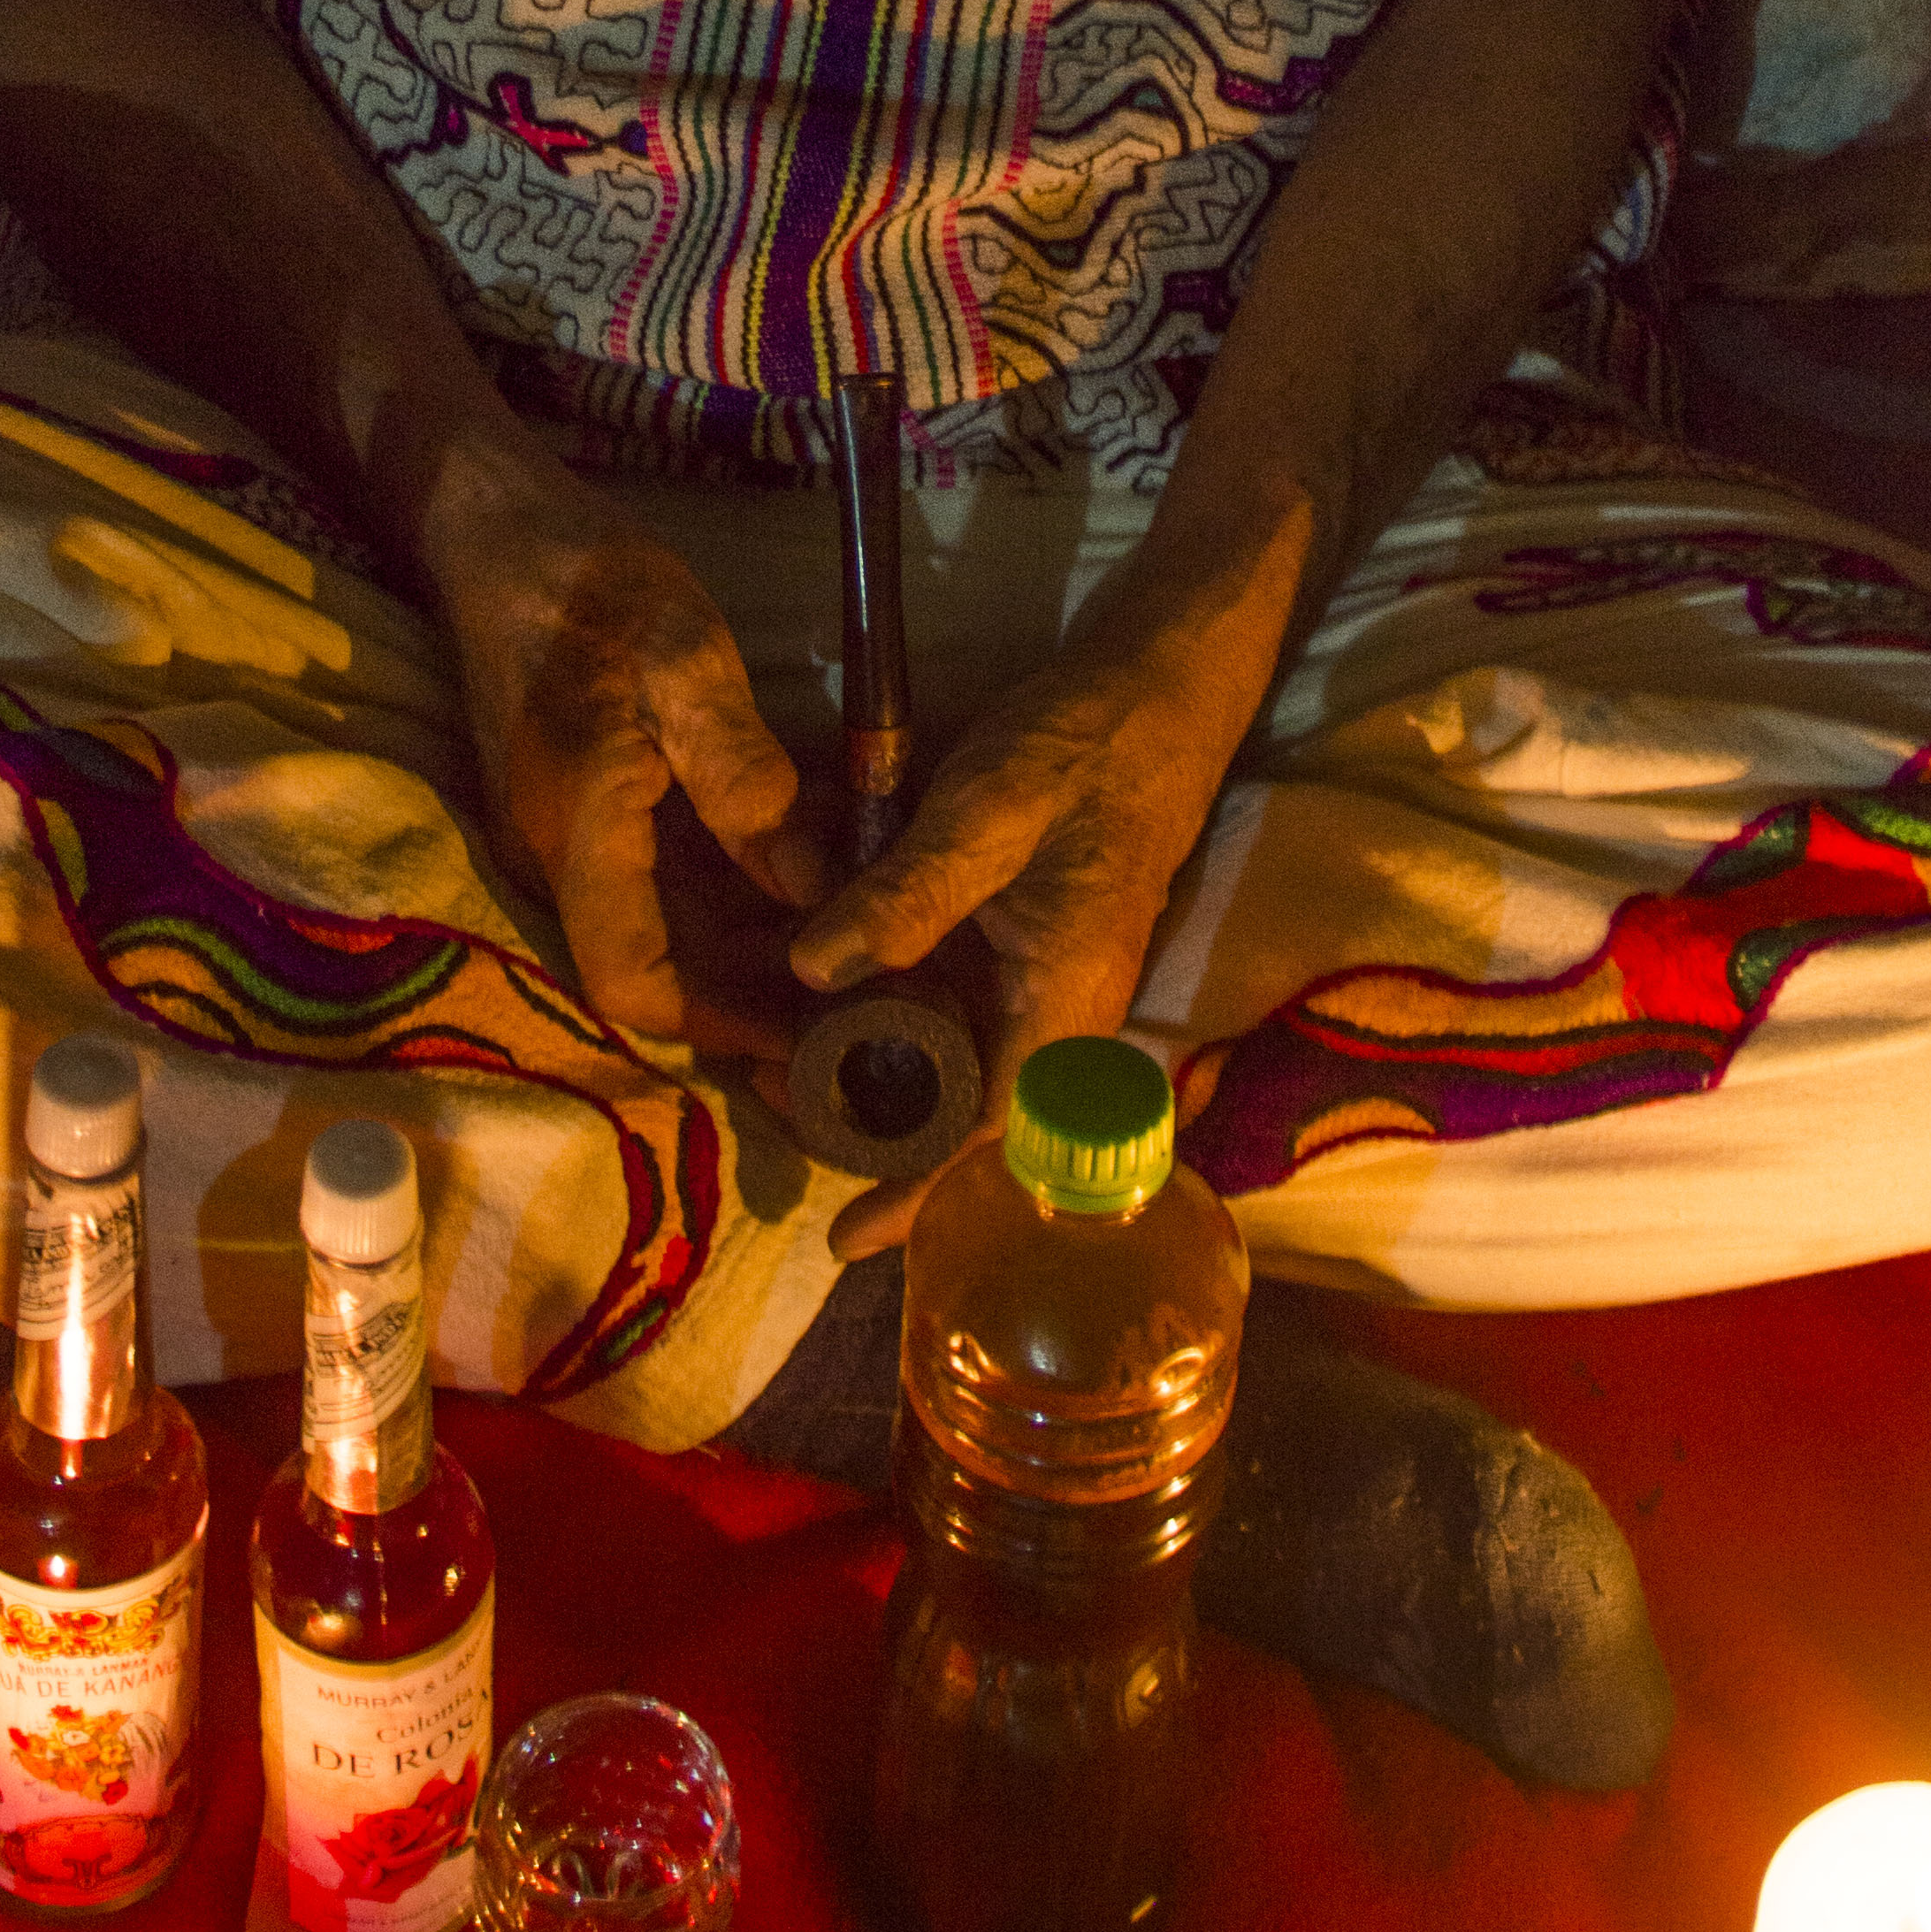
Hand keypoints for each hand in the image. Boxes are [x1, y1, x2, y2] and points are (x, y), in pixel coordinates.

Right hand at [426, 469, 817, 1062]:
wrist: (502, 535)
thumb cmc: (593, 588)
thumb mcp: (687, 665)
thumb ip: (746, 783)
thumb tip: (810, 889)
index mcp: (579, 832)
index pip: (634, 983)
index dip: (722, 1023)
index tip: (809, 1030)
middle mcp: (558, 859)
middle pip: (656, 969)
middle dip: (752, 991)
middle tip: (859, 991)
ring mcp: (563, 838)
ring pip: (660, 929)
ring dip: (745, 939)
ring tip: (848, 934)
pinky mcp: (579, 812)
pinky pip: (654, 881)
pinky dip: (725, 887)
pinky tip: (801, 865)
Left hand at [784, 625, 1249, 1256]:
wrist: (1159, 691)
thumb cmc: (1085, 748)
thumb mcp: (985, 811)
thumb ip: (905, 895)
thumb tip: (811, 972)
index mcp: (1063, 999)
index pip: (994, 1139)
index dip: (919, 1195)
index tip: (844, 1240)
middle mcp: (1060, 1011)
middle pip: (965, 1115)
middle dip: (871, 1128)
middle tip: (771, 1099)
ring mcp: (1045, 981)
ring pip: (956, 1062)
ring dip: (873, 1067)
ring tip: (776, 1050)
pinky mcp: (1029, 947)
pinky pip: (959, 1007)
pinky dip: (893, 1007)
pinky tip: (827, 978)